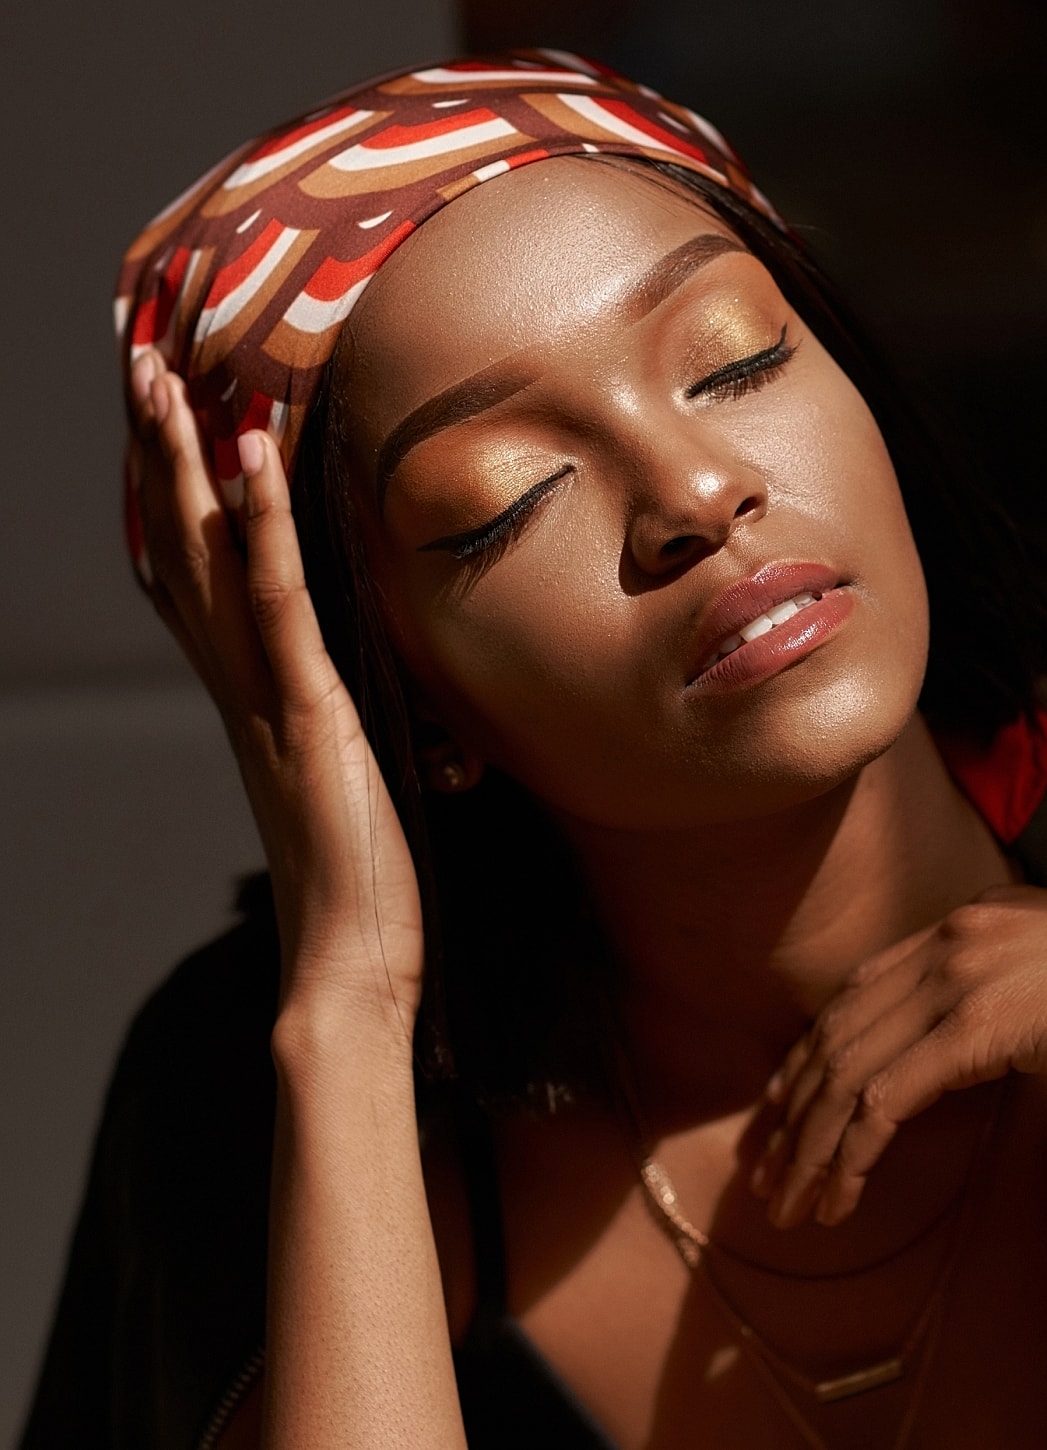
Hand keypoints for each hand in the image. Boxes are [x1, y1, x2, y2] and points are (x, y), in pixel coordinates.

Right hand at [128, 351, 423, 1042]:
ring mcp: (267, 700)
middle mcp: (239, 690)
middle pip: (178, 551)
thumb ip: (328, 724)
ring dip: (181, 467)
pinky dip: (262, 528)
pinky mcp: (309, 714)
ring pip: (206, 563)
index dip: (172, 501)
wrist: (349, 966)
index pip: (194, 581)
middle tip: (135, 364)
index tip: (164, 426)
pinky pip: (279, 606)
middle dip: (154, 457)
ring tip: (163, 379)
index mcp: (249, 701)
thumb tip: (342, 693)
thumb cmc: (356, 882)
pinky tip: (250, 458)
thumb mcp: (343, 779)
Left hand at [749, 885, 1046, 1228]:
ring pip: (848, 1072)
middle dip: (791, 1111)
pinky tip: (841, 1195)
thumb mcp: (1043, 970)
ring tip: (790, 1202)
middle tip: (764, 1170)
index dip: (807, 1055)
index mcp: (955, 925)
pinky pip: (887, 1100)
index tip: (780, 1106)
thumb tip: (952, 1046)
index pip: (853, 994)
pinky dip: (854, 1154)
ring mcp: (957, 980)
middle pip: (834, 1033)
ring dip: (811, 1147)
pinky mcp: (978, 1028)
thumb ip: (987, 992)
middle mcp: (944, 943)